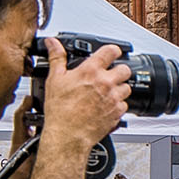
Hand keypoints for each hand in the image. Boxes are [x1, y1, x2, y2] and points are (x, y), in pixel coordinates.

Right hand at [36, 38, 131, 158]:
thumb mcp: (54, 80)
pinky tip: (106, 106)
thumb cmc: (60, 111)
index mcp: (91, 71)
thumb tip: (52, 42)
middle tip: (108, 76)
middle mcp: (106, 82)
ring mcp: (114, 98)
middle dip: (118, 71)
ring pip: (127, 87)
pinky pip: (125, 105)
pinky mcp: (118, 112)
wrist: (67, 136)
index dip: (113, 50)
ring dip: (119, 88)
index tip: (111, 53)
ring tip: (106, 93)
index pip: (112, 50)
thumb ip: (56, 58)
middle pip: (125, 69)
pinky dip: (117, 105)